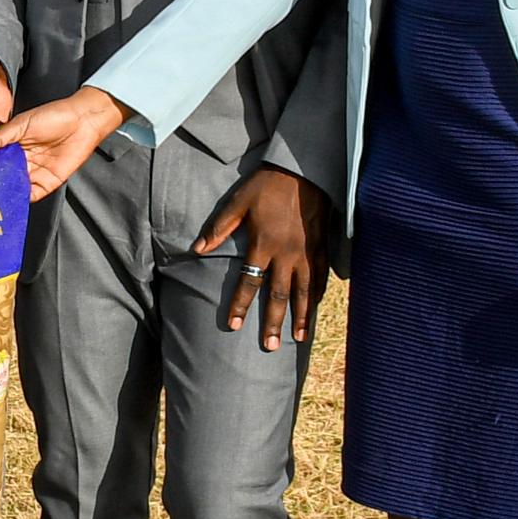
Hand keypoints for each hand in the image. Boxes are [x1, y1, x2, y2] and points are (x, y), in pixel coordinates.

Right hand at [0, 87, 125, 198]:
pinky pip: (30, 195)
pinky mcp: (46, 183)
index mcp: (11, 145)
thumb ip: (0, 137)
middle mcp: (20, 160)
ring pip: (13, 187)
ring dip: (3, 193)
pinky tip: (10, 202)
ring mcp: (33, 172)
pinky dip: (21, 200)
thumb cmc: (55, 116)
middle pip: (0, 175)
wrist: (83, 121)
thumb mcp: (22, 124)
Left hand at [195, 166, 329, 351]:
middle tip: (270, 346)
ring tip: (298, 338)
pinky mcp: (320, 248)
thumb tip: (197, 249)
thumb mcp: (238, 202)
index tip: (233, 326)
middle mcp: (286, 254)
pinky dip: (317, 295)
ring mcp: (306, 252)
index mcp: (263, 244)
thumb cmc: (266, 185)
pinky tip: (314, 309)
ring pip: (303, 291)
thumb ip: (219, 228)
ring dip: (301, 316)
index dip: (240, 305)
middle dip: (273, 322)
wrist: (303, 171)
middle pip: (279, 295)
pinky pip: (319, 277)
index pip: (249, 282)